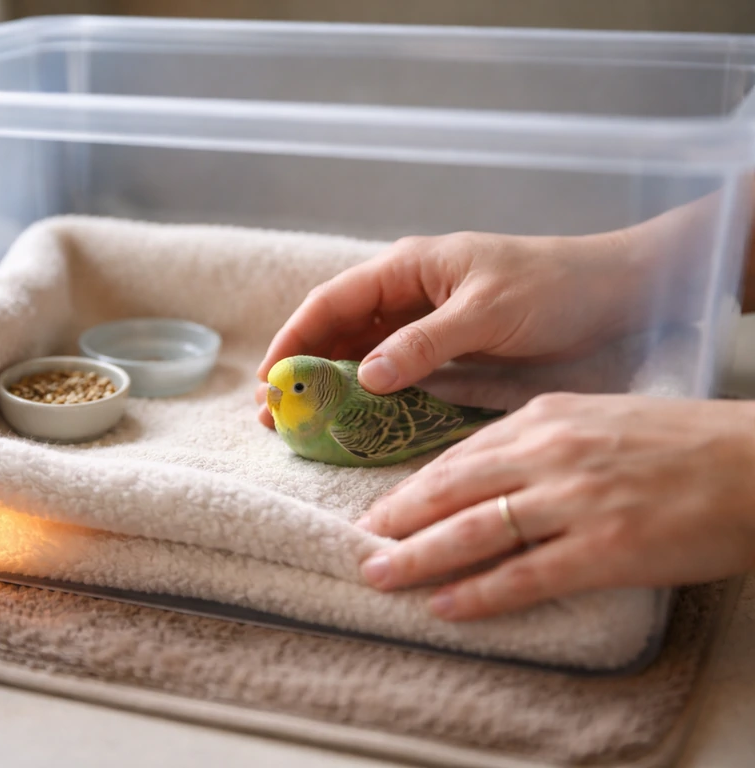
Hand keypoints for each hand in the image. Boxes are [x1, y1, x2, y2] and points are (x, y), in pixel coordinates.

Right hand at [255, 230, 649, 427]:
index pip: (332, 302)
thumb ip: (426, 343)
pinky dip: (368, 400)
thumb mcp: (488, 312)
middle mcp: (407, 297)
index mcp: (408, 269)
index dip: (293, 339)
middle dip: (302, 370)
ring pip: (360, 358)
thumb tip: (364, 376)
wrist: (618, 296)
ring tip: (301, 427)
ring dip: (329, 389)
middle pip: (337, 333)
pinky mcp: (445, 356)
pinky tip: (352, 425)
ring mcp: (424, 328)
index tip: (269, 380)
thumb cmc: (554, 287)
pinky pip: (394, 378)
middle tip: (274, 415)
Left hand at [355, 392, 754, 619]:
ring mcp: (575, 500)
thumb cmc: (677, 442)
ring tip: (381, 575)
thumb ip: (535, 440)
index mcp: (544, 418)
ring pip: (474, 530)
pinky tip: (446, 606)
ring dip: (419, 556)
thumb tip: (481, 470)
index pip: (458, 455)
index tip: (381, 508)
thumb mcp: (593, 419)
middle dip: (396, 519)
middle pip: (451, 489)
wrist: (753, 462)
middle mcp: (549, 454)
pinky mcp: (606, 547)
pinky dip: (480, 593)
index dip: (413, 486)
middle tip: (358, 543)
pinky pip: (526, 575)